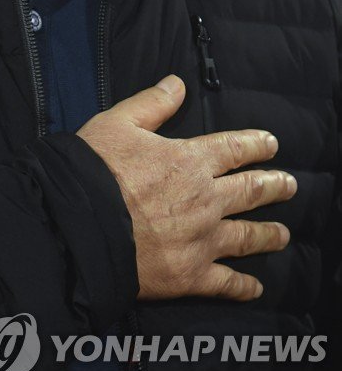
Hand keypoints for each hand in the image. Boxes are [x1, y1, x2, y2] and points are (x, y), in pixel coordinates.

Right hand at [76, 75, 295, 301]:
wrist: (79, 224)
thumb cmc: (95, 169)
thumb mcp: (118, 123)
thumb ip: (152, 103)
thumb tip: (178, 83)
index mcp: (189, 160)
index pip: (233, 148)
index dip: (255, 145)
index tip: (272, 144)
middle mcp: (205, 199)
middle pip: (250, 191)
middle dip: (273, 186)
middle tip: (290, 185)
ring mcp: (202, 239)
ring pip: (246, 236)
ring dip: (268, 234)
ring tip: (283, 234)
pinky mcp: (191, 275)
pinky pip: (225, 282)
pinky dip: (243, 286)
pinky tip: (255, 288)